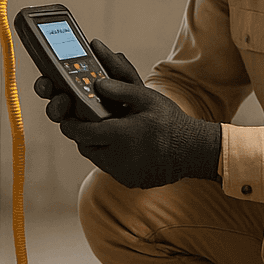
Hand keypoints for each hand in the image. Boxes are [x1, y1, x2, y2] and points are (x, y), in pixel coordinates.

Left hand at [32, 39, 220, 188]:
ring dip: (97, 145)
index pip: (81, 132)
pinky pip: (110, 168)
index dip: (71, 124)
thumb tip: (97, 83)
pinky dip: (111, 156)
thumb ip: (121, 89)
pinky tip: (123, 145)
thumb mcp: (147, 98)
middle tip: (89, 121)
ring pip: (96, 158)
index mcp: (121, 135)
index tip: (69, 116)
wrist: (193, 151)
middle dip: (84, 134)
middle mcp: (119, 158)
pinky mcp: (129, 181)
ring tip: (108, 131)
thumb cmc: (170, 121)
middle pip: (86, 146)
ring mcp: (123, 173)